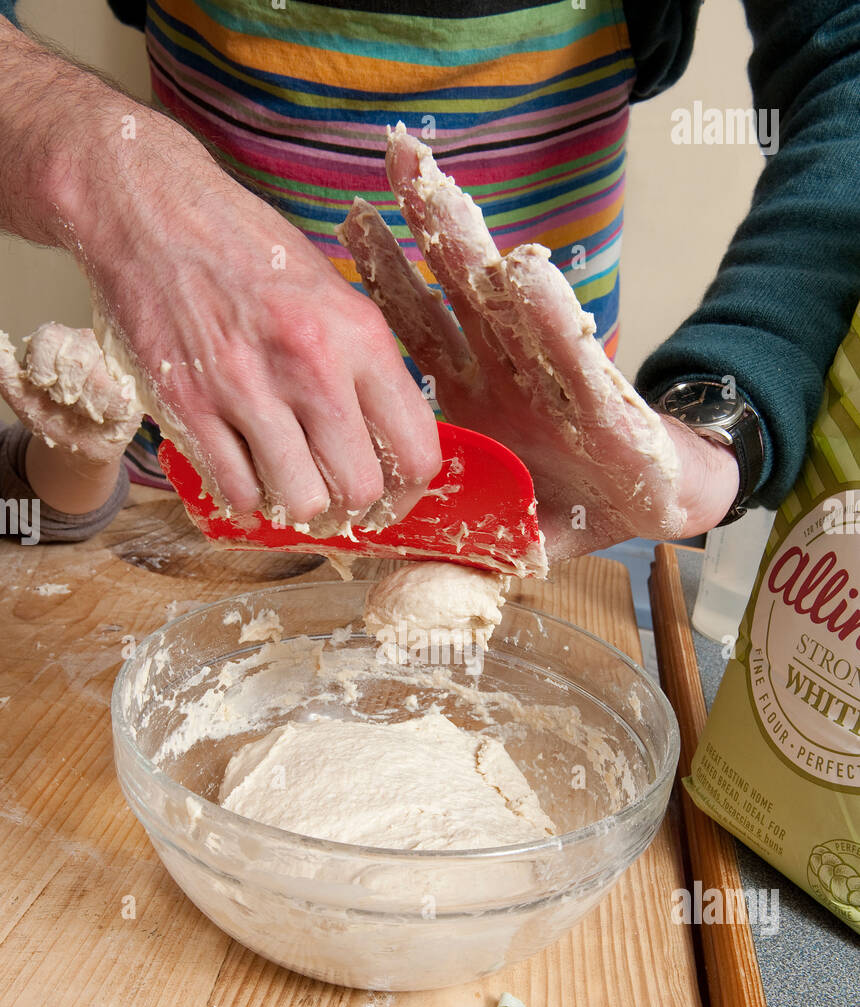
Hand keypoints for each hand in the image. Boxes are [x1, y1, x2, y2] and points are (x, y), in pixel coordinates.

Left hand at [0, 323, 139, 511]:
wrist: (82, 449)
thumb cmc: (56, 420)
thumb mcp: (25, 401)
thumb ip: (6, 375)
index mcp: (59, 342)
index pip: (49, 338)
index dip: (44, 369)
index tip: (44, 388)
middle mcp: (89, 344)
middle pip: (76, 356)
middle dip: (67, 390)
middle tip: (69, 403)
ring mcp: (116, 362)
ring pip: (101, 375)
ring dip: (89, 403)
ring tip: (90, 410)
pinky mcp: (137, 384)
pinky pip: (124, 393)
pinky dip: (112, 410)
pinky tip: (109, 414)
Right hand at [72, 117, 441, 531]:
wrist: (155, 213)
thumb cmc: (248, 252)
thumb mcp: (332, 294)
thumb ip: (363, 366)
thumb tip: (386, 440)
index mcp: (360, 336)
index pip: (415, 449)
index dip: (408, 492)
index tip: (390, 498)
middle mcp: (312, 365)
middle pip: (360, 489)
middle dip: (351, 509)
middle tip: (335, 501)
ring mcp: (248, 389)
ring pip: (300, 502)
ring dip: (296, 507)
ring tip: (286, 486)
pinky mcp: (191, 405)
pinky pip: (237, 490)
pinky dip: (244, 497)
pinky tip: (243, 473)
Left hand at [339, 125, 739, 559]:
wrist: (658, 503)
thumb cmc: (575, 504)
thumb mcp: (494, 528)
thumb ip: (443, 544)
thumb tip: (383, 587)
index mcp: (475, 391)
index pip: (421, 326)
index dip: (387, 277)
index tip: (350, 224)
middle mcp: (508, 368)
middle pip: (460, 287)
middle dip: (429, 224)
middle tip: (397, 156)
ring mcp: (554, 376)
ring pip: (509, 303)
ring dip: (474, 248)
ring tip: (441, 191)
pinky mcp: (602, 400)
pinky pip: (570, 355)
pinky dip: (547, 319)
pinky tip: (526, 274)